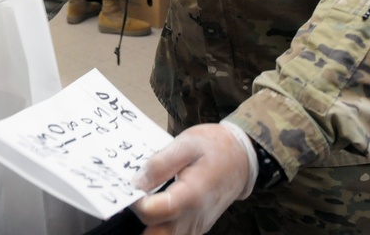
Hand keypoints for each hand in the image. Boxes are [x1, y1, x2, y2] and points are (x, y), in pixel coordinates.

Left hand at [132, 123, 250, 234]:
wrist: (242, 157)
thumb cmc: (215, 147)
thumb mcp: (186, 143)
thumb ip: (160, 163)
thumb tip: (136, 181)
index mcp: (191, 195)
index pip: (153, 212)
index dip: (135, 202)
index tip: (128, 187)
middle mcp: (194, 217)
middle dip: (136, 223)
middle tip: (127, 201)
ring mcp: (195, 226)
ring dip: (147, 226)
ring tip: (139, 202)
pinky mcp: (195, 227)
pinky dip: (158, 226)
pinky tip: (152, 207)